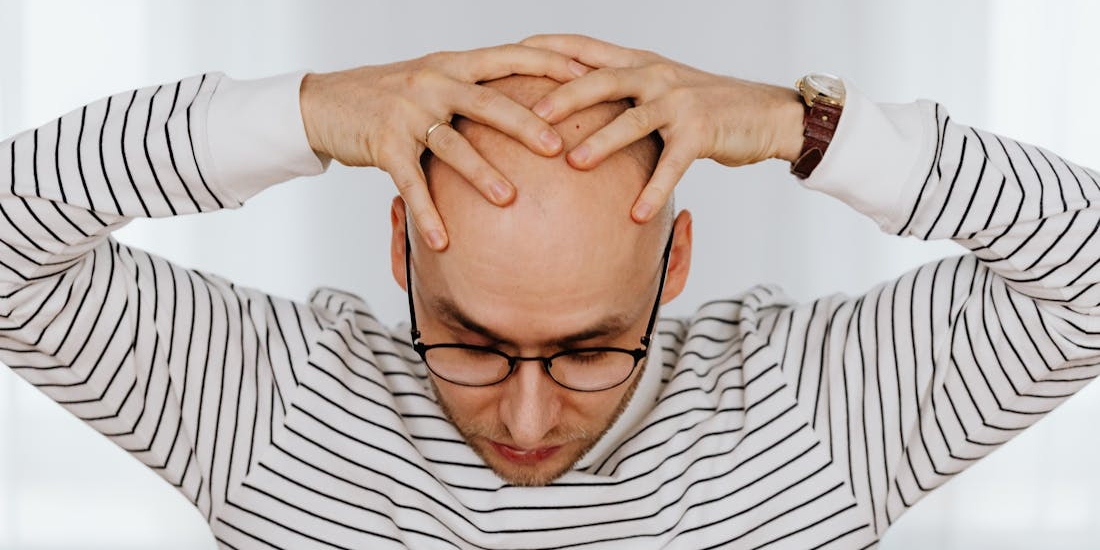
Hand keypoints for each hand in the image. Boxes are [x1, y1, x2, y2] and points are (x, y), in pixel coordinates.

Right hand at [300, 45, 589, 249]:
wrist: (326, 101)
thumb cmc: (391, 95)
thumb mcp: (435, 81)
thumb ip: (477, 90)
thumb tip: (534, 108)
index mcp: (454, 64)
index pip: (508, 56)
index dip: (548, 63)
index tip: (586, 76)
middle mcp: (433, 82)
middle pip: (487, 102)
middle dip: (525, 125)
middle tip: (557, 148)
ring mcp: (407, 113)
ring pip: (452, 145)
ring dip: (481, 174)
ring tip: (509, 200)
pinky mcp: (383, 144)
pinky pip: (411, 183)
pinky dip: (427, 213)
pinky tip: (443, 241)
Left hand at [520, 34, 804, 222]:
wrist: (766, 113)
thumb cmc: (704, 106)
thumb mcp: (658, 91)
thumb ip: (619, 95)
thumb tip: (569, 109)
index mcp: (639, 64)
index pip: (586, 49)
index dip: (549, 48)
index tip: (511, 54)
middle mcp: (656, 76)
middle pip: (602, 80)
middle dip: (564, 96)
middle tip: (531, 116)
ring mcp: (679, 102)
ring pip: (632, 120)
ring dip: (602, 142)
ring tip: (572, 164)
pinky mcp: (701, 132)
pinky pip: (672, 165)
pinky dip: (654, 190)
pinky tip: (636, 215)